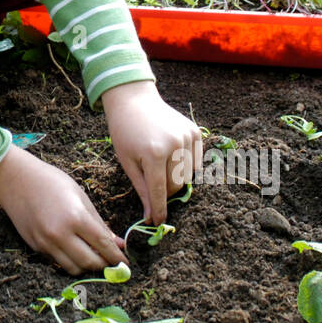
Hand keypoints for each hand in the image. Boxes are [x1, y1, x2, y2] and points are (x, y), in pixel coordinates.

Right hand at [0, 145, 126, 273]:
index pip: (103, 245)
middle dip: (103, 265)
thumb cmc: (51, 182)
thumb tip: (118, 243)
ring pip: (73, 268)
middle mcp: (60, 234)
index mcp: (76, 217)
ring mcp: (46, 242)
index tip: (126, 263)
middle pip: (89, 262)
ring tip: (92, 257)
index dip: (116, 257)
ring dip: (86, 266)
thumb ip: (99, 223)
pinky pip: (57, 261)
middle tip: (110, 262)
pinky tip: (73, 250)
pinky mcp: (35, 246)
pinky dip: (69, 260)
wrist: (15, 180)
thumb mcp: (80, 197)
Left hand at [102, 79, 202, 225]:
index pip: (159, 191)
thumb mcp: (127, 161)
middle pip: (176, 186)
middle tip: (153, 188)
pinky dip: (186, 166)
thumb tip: (151, 217)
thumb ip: (142, 189)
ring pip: (188, 176)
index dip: (159, 209)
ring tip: (160, 167)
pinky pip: (196, 162)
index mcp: (153, 153)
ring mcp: (187, 137)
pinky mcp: (195, 131)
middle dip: (165, 193)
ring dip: (175, 180)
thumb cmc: (125, 132)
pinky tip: (172, 157)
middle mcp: (174, 144)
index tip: (157, 222)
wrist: (134, 100)